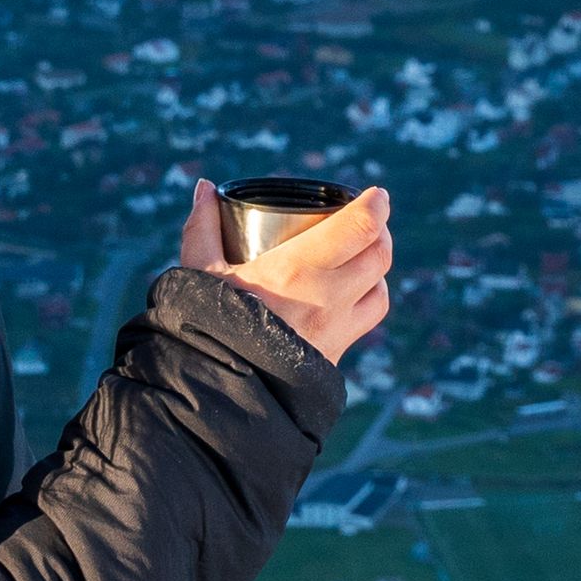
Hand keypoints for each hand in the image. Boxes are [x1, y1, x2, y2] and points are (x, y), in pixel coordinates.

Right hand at [188, 181, 391, 365]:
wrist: (216, 391)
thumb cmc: (204, 327)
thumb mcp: (199, 271)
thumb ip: (203, 225)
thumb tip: (204, 188)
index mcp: (298, 268)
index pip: (361, 227)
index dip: (376, 205)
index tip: (376, 194)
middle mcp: (327, 297)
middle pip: (379, 254)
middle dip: (380, 231)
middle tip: (367, 219)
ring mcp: (336, 329)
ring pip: (381, 288)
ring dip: (377, 266)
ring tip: (361, 253)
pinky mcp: (336, 355)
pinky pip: (369, 317)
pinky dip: (370, 296)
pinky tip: (353, 291)